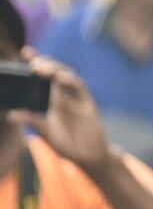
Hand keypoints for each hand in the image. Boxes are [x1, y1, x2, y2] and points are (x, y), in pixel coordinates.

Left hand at [8, 50, 111, 175]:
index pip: (43, 77)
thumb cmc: (68, 142)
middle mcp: (65, 95)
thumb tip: (9, 114)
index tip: (24, 51)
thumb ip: (30, 120)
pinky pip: (80, 89)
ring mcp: (76, 98)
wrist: (87, 157)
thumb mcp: (44, 130)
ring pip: (67, 76)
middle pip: (55, 72)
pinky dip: (71, 81)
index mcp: (53, 99)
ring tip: (40, 67)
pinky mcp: (87, 103)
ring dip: (55, 69)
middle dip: (44, 63)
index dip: (35, 62)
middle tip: (30, 59)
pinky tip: (61, 77)